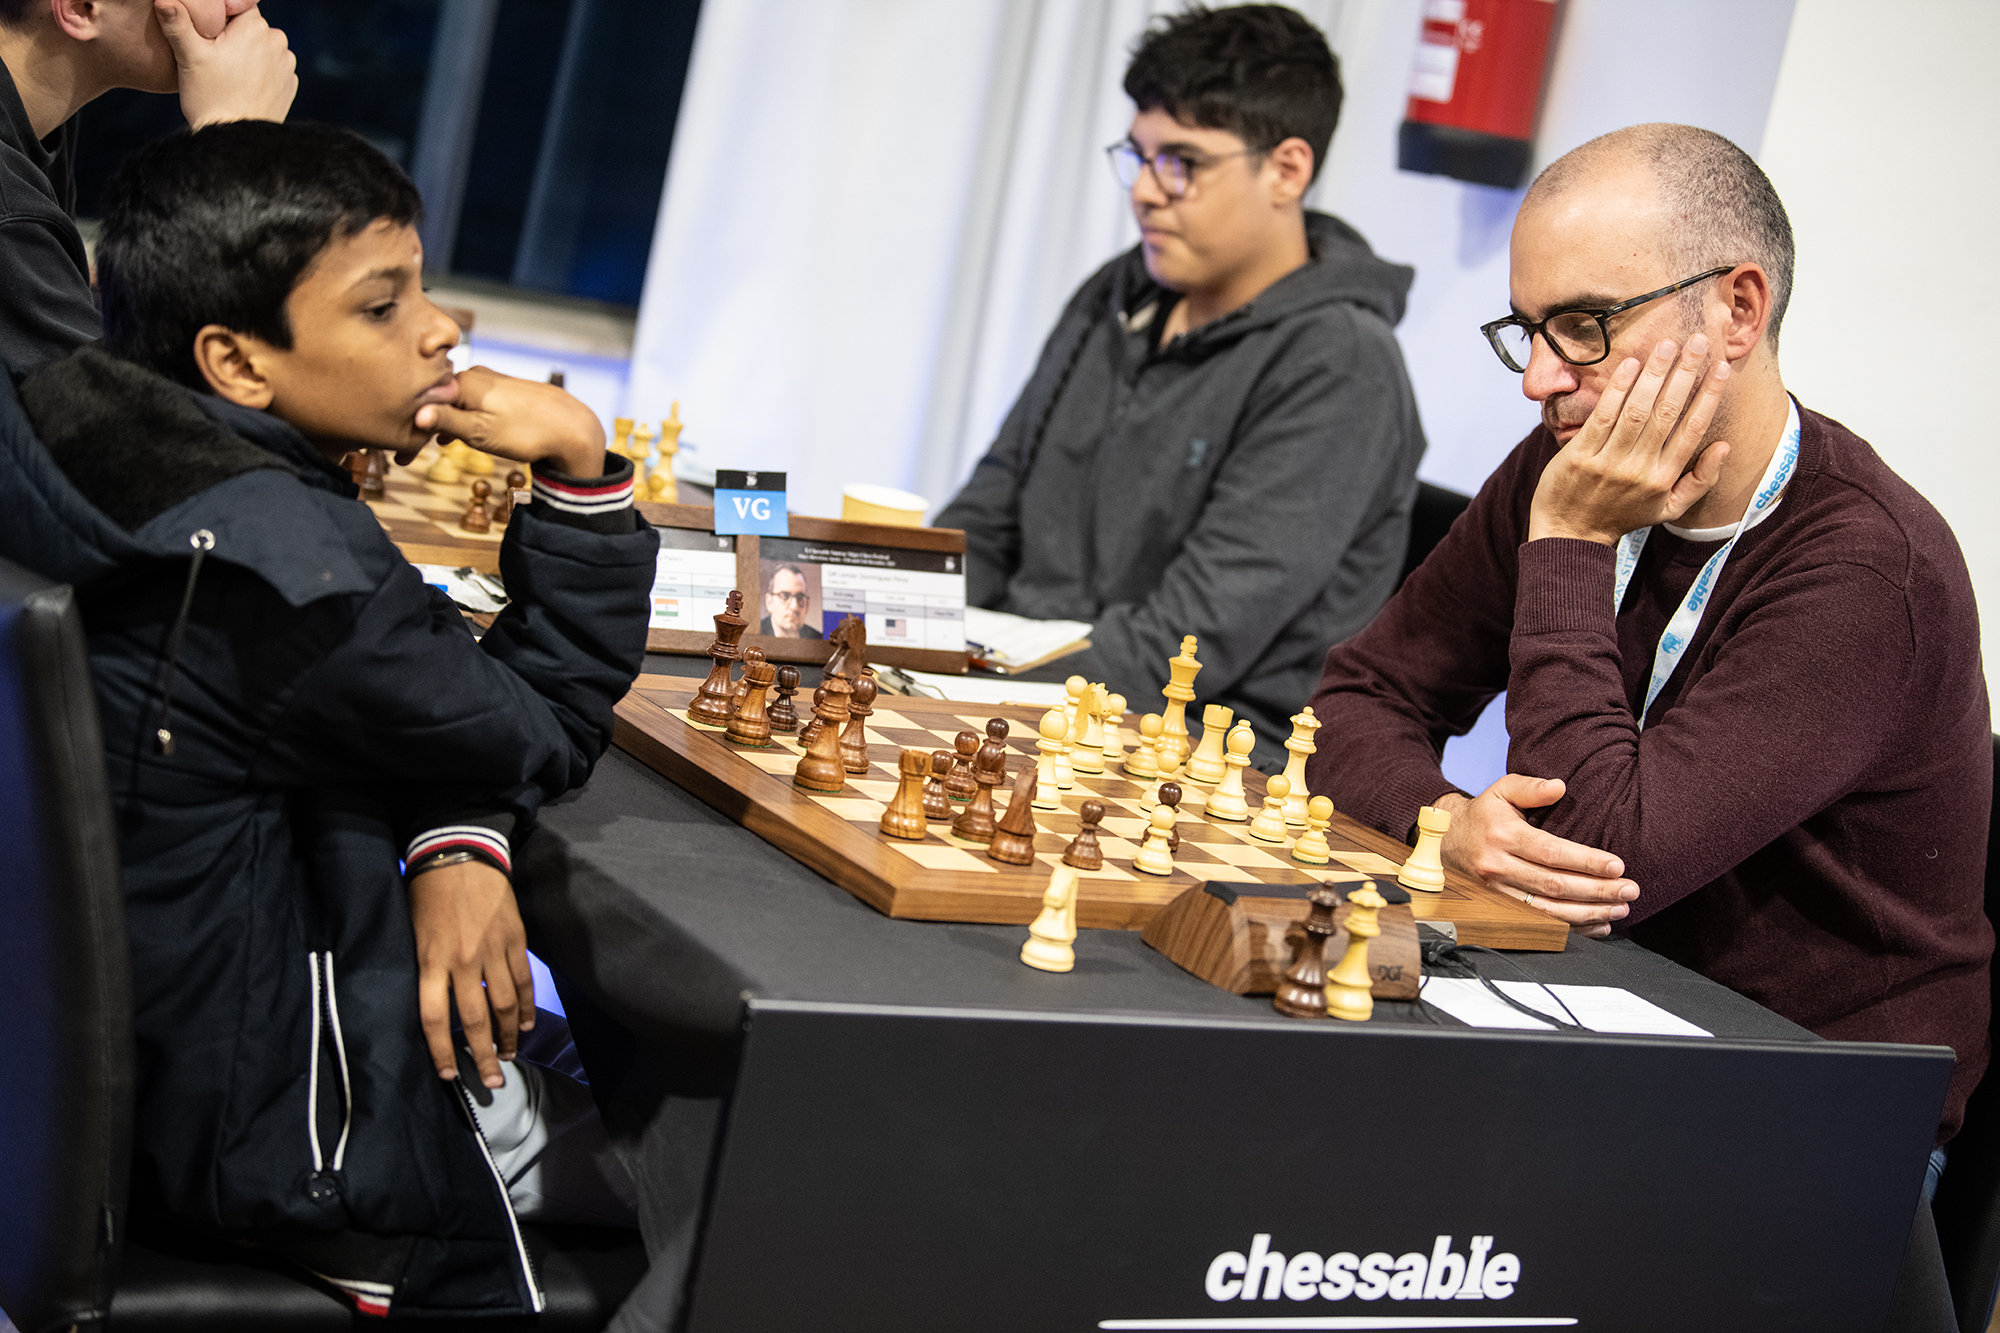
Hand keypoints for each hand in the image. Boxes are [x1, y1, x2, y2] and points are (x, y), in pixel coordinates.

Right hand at [157, 2, 298, 127]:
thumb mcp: (188, 57)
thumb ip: (177, 23)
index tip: (207, 36)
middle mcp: (278, 41)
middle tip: (213, 58)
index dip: (218, 17)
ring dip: (246, 55)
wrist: (236, 140)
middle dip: (232, 37)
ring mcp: (287, 64)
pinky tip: (241, 86)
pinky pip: (270, 68)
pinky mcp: (290, 84)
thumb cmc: (209, 96)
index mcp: (255, 27)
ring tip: (227, 75)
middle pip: (249, 27)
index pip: (236, 5)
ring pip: (261, 47)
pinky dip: (258, 73)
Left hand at [409, 859, 534, 1088]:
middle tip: (492, 1082)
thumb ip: (425, 971)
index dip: (442, 1051)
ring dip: (509, 1035)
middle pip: (475, 1020)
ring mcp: (492, 951)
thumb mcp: (413, 935)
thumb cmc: (427, 896)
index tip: (449, 1074)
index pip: (435, 1019)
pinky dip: (526, 1005)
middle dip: (484, 1056)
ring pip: (504, 1004)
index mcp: (430, 961)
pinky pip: (523, 980)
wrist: (460, 856)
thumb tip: (433, 1009)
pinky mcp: (515, 939)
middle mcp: (462, 961)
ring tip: (510, 1056)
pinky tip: (525, 1024)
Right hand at [415, 366, 605, 479]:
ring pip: (455, 402)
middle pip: (437, 399)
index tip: (399, 455)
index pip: (423, 400)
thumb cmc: (526, 432)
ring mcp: (491, 382)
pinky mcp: (504, 392)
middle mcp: (475, 375)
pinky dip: (459, 421)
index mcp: (463, 382)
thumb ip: (447, 422)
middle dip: (420, 427)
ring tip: (423, 450)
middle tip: (405, 457)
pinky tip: (453, 437)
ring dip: (439, 425)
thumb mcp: (480, 432)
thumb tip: (415, 413)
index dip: (408, 428)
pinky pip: (472, 404)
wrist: (572, 429)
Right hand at [1435, 776, 1637, 937]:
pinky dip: (1572, 929)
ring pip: (1549, 910)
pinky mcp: (1501, 908)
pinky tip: (1598, 925)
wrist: (1447, 841)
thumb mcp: (1502, 790)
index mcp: (1503, 836)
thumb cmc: (1484, 815)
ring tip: (1620, 909)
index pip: (1550, 852)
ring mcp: (1498, 892)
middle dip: (1597, 890)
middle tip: (1629, 891)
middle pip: (1554, 885)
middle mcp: (1499, 866)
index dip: (1586, 861)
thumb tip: (1560, 787)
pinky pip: (1540, 923)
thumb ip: (1531, 787)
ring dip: (1589, 913)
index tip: (1617, 866)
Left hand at [1527, 335, 1731, 545]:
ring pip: (1637, 410)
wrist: (1570, 534)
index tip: (1721, 368)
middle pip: (1667, 413)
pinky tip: (1630, 365)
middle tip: (1697, 342)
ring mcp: (1608, 462)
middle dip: (1685, 374)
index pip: (1693, 430)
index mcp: (1664, 479)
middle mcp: (1639, 470)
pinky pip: (1603, 416)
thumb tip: (1725, 447)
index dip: (1709, 397)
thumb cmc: (1622, 515)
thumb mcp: (1669, 509)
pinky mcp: (1580, 456)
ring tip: (1667, 345)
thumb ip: (1700, 481)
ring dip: (1653, 374)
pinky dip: (1617, 389)